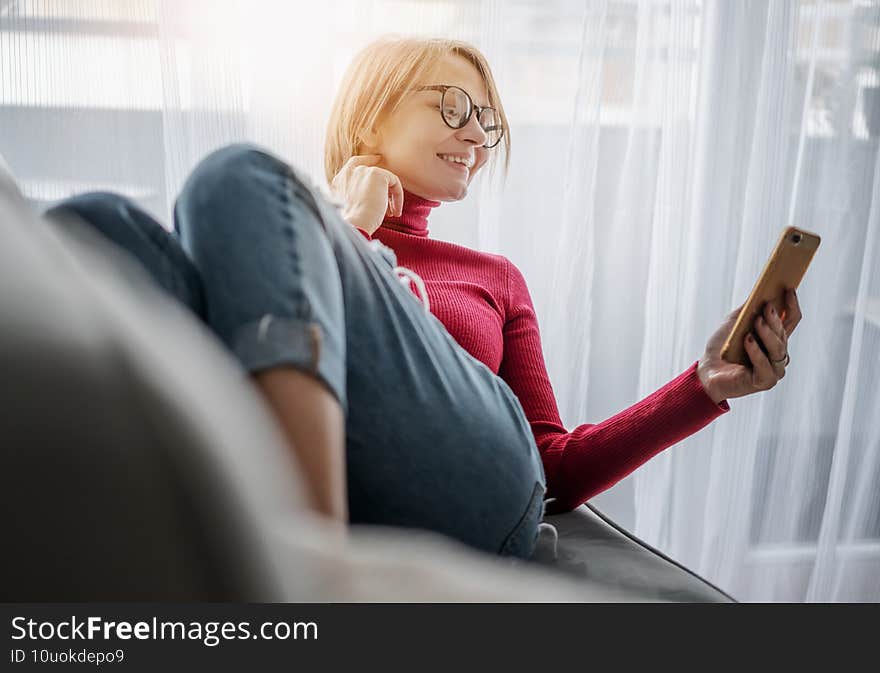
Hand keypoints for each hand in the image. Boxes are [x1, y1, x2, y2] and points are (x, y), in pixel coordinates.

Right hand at [330, 154, 403, 234]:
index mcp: (340, 180)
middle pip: (374, 171)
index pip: (355, 163)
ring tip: (392, 213)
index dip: (368, 160)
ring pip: (385, 180)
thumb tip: (375, 197)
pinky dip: (398, 198)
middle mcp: (350, 172)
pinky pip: (394, 183)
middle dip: (384, 189)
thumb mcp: (351, 208)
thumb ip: (357, 196)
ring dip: (391, 197)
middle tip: (389, 208)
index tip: (378, 160)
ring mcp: (363, 171)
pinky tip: (395, 212)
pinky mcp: (377, 174)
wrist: (354, 225)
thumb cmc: (353, 224)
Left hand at [697, 288, 802, 402]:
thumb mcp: (734, 323)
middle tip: (766, 306)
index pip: (791, 320)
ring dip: (767, 333)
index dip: (792, 304)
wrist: (706, 370)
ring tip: (756, 321)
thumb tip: (761, 291)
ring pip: (778, 348)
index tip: (789, 288)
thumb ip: (748, 309)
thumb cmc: (722, 347)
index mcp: (775, 338)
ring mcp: (774, 369)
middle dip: (775, 319)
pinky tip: (748, 340)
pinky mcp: (765, 381)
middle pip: (783, 333)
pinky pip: (765, 365)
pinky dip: (756, 352)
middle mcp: (779, 354)